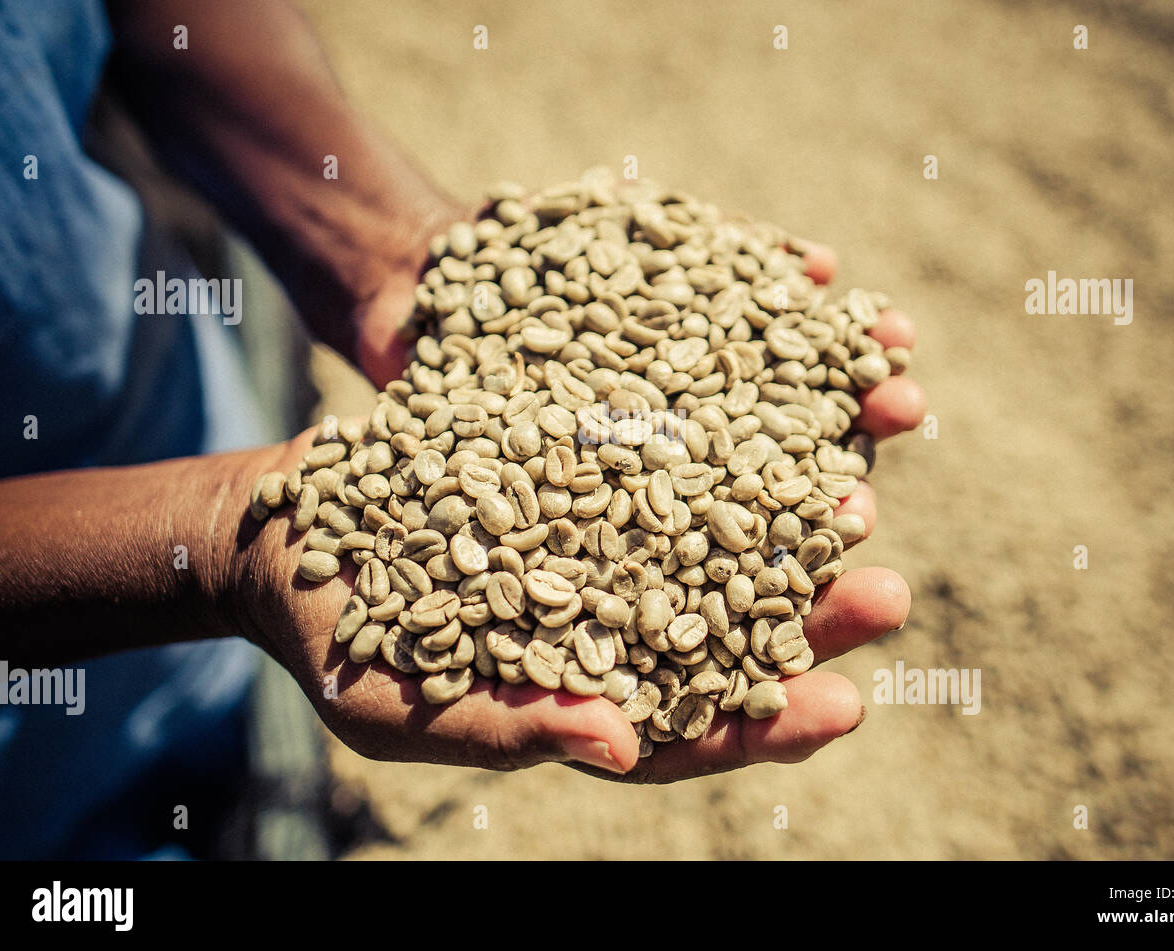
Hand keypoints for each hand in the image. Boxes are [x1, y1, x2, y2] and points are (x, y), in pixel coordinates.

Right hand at [230, 247, 925, 781]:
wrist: (285, 518)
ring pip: (728, 514)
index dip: (769, 720)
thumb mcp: (398, 700)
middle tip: (887, 587)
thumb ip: (508, 725)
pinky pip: (677, 425)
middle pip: (739, 619)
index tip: (843, 707)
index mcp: (592, 691)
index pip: (698, 723)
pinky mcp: (596, 446)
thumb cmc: (332, 629)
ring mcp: (617, 523)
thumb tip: (622, 745)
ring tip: (862, 460)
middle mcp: (625, 607)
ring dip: (796, 489)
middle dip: (815, 607)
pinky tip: (789, 357)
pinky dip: (734, 393)